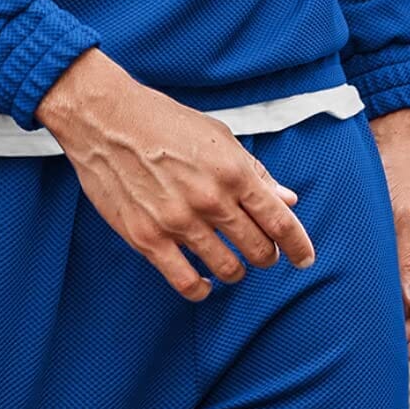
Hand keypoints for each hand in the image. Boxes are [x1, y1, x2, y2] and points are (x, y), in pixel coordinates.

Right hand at [36, 47, 316, 301]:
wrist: (105, 119)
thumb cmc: (164, 122)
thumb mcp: (218, 137)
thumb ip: (255, 172)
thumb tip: (287, 200)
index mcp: (233, 171)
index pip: (279, 221)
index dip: (298, 246)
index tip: (304, 258)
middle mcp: (210, 199)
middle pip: (257, 249)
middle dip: (266, 256)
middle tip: (261, 254)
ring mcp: (178, 221)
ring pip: (227, 268)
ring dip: (236, 270)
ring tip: (231, 263)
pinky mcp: (147, 238)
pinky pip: (186, 281)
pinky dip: (202, 289)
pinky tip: (205, 283)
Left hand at [368, 108, 409, 359]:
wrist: (384, 145)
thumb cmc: (400, 176)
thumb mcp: (405, 219)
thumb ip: (409, 262)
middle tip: (382, 351)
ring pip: (407, 299)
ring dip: (394, 318)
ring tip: (369, 336)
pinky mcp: (392, 249)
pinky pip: (391, 282)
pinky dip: (382, 297)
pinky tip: (361, 307)